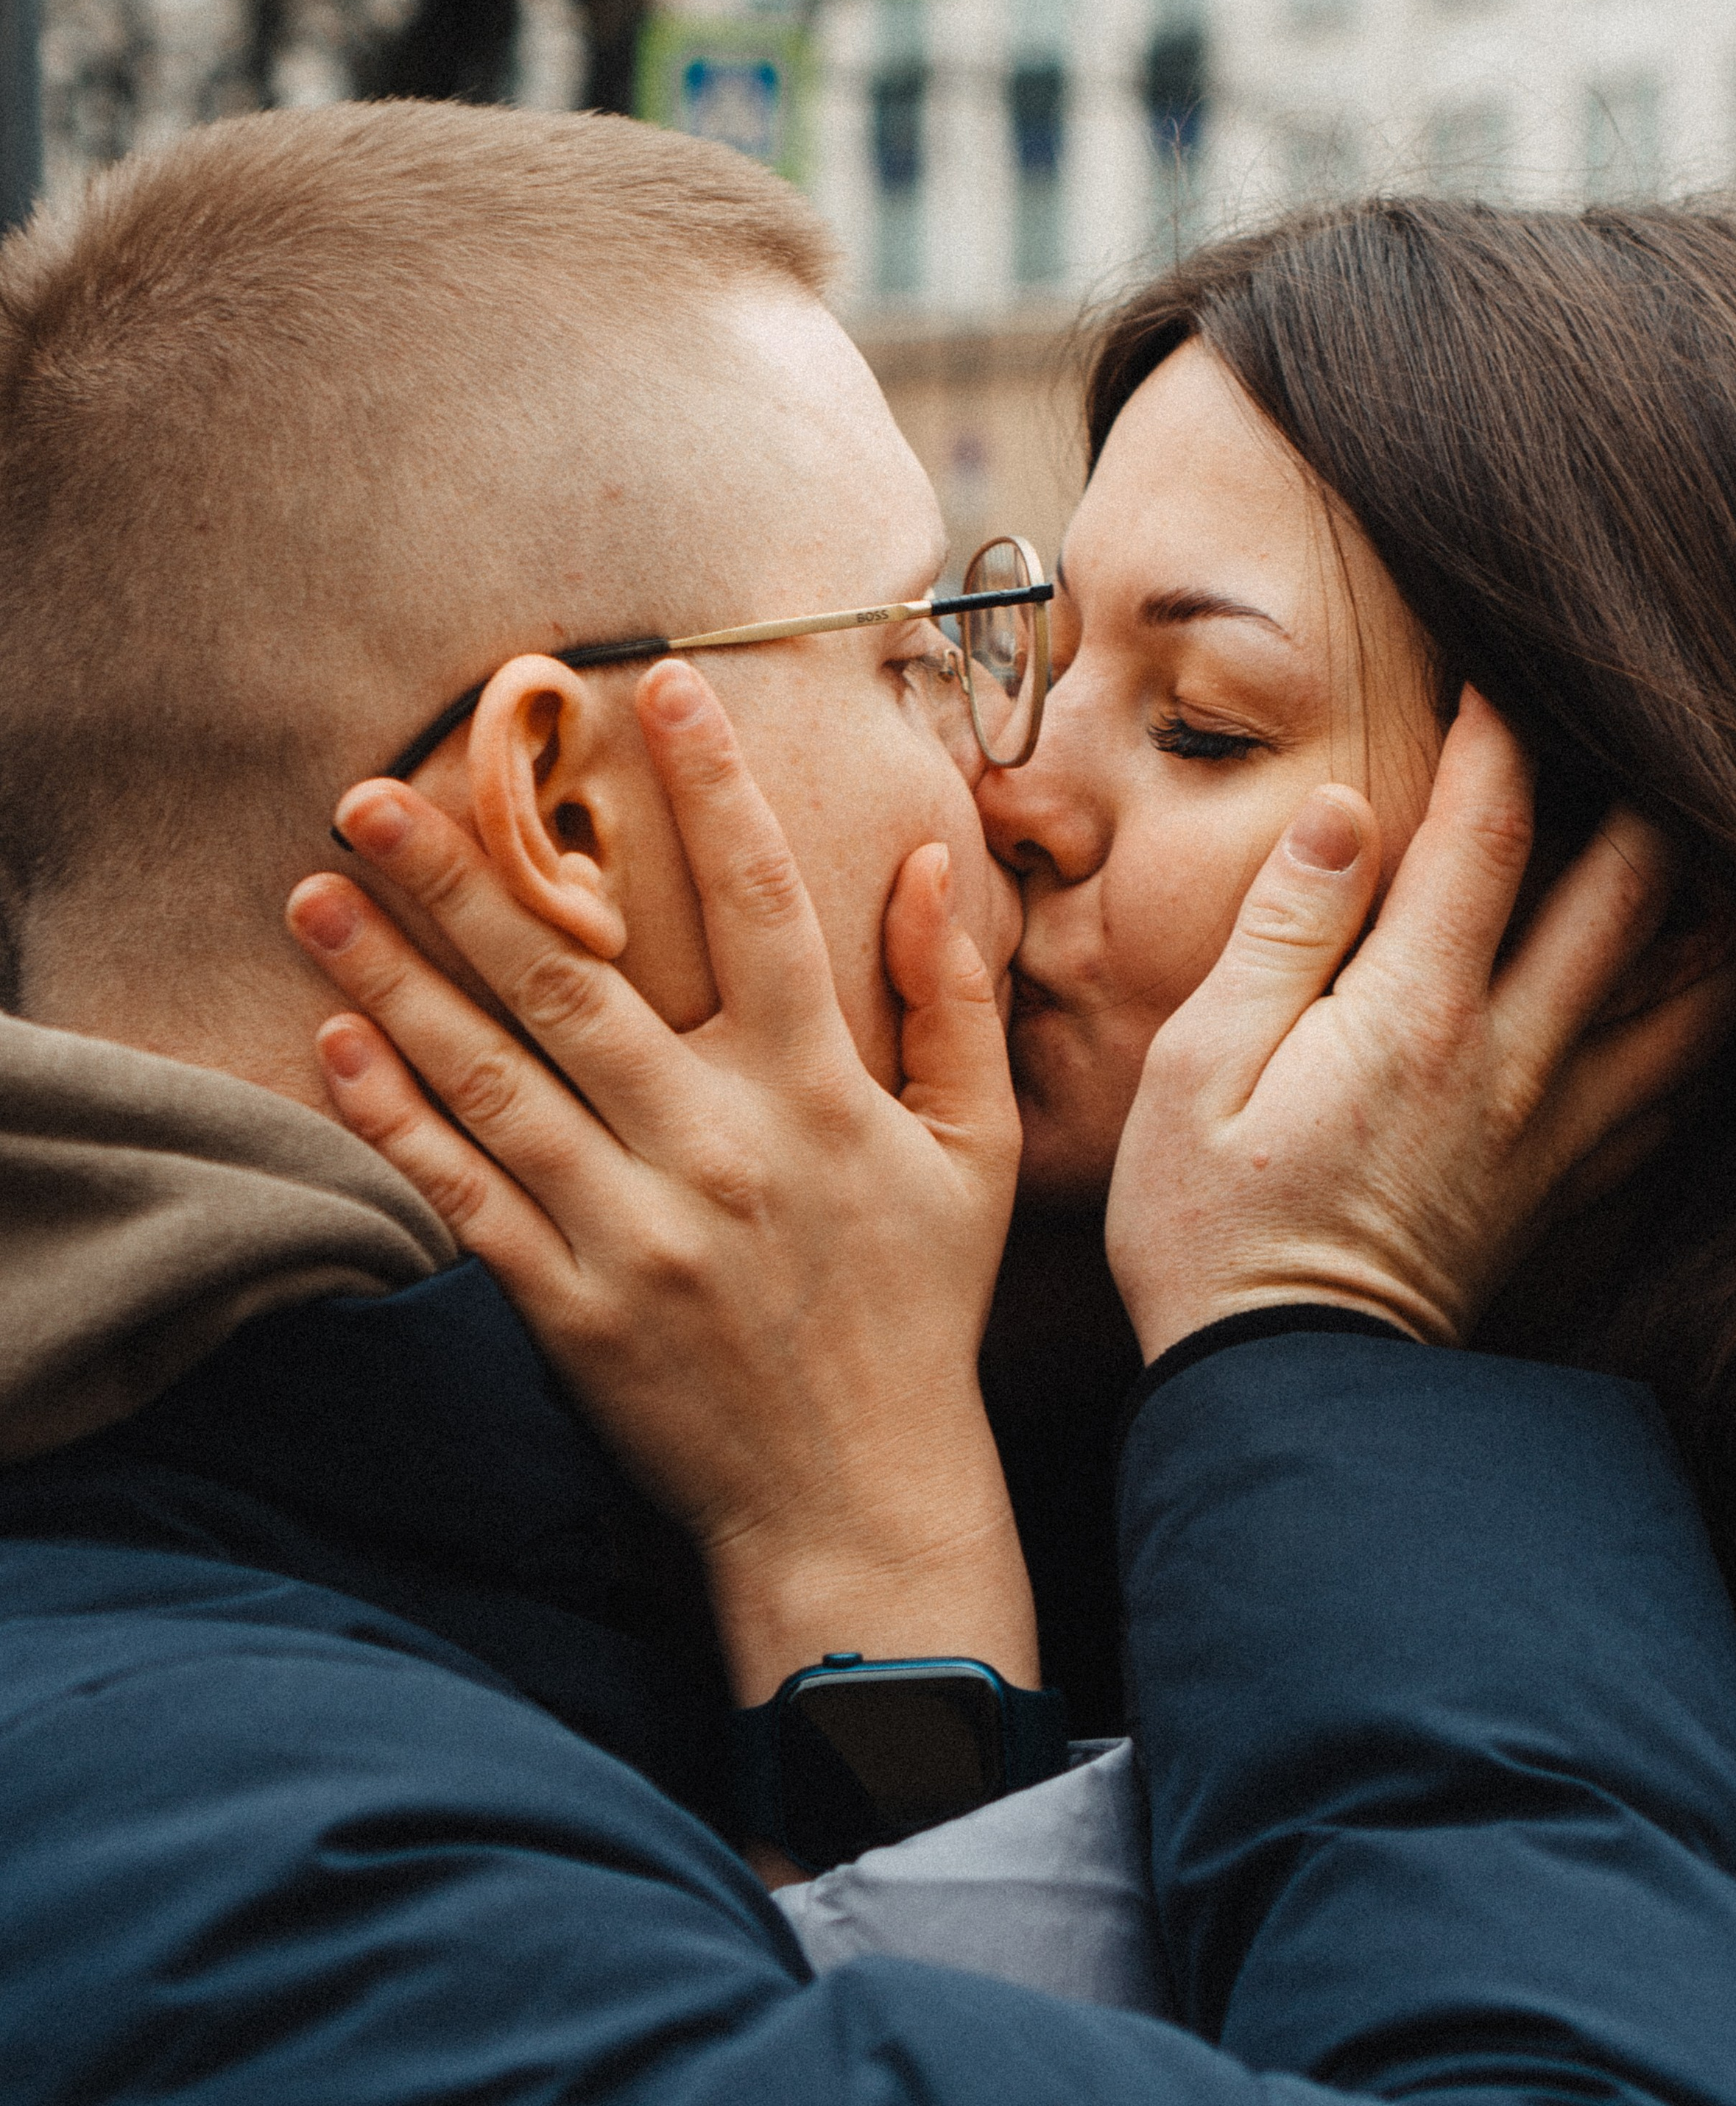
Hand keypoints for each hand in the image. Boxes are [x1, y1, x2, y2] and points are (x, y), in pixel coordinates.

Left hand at [285, 659, 1033, 1705]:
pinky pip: (467, 1197)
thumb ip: (952, 1000)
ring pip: (493, 1077)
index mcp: (817, 1093)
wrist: (858, 1500)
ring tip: (313, 894)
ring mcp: (635, 1230)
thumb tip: (929, 864)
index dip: (713, 787)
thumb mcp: (973, 1150)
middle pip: (571, 979)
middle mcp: (717, 1146)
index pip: (762, 905)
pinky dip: (398, 1120)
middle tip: (371, 790)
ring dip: (392, 980)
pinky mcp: (571, 1307)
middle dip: (463, 877)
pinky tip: (338, 1044)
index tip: (660, 684)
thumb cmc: (917, 1309)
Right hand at [1107, 688, 1735, 1360]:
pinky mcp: (1565, 1189)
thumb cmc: (1210, 1225)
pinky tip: (1703, 990)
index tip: (1496, 673)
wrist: (1286, 1397)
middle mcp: (1511, 1059)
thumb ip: (1281, 932)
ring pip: (1689, 992)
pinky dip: (1707, 1025)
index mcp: (1413, 1014)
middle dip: (1643, 793)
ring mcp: (1554, 1129)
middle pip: (1631, 895)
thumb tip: (1350, 814)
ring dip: (1711, 903)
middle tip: (1632, 729)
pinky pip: (1676, 1092)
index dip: (1503, 735)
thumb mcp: (1195, 1066)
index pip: (1490, 833)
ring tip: (1708, 836)